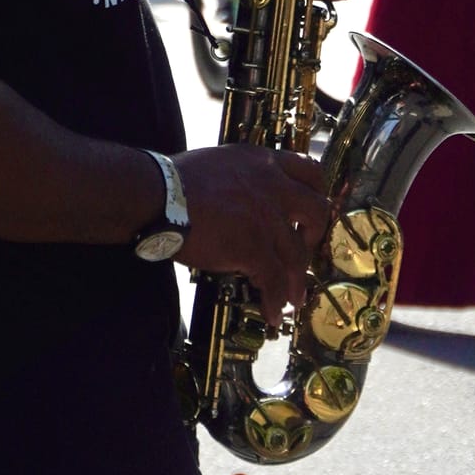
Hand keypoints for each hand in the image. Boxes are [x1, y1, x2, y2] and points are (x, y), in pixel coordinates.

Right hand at [175, 144, 329, 322]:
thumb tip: (242, 201)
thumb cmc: (173, 180)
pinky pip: (273, 280)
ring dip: (296, 281)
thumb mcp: (219, 163)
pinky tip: (273, 313)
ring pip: (296, 254)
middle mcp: (273, 186)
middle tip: (303, 254)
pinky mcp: (253, 246)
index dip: (316, 195)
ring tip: (293, 298)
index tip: (312, 214)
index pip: (310, 171)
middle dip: (315, 237)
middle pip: (317, 212)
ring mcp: (266, 217)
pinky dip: (275, 299)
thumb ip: (241, 178)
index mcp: (263, 162)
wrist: (157, 195)